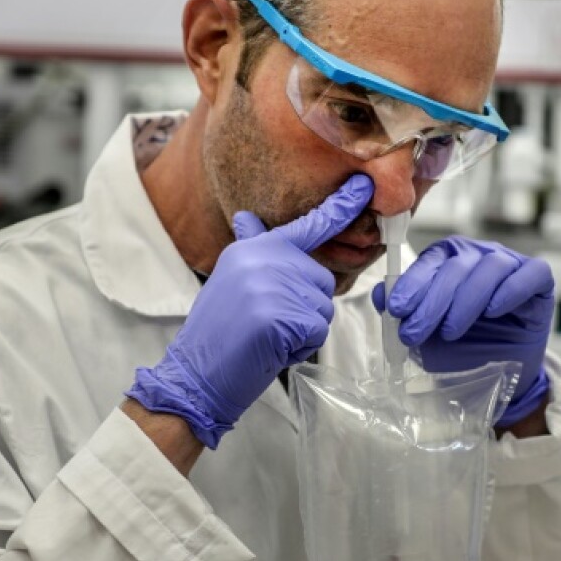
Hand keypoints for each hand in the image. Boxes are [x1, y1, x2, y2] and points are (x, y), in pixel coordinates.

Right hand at [127, 173, 373, 447]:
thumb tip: (247, 218)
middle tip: (269, 323)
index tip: (364, 186)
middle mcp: (263, 259)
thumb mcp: (231, 281)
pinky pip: (318, 331)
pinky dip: (302, 348)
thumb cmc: (218, 335)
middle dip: (306, 308)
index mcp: (253, 249)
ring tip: (268, 337)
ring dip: (304, 330)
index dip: (340, 207)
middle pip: (321, 279)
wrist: (196, 373)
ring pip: (323, 307)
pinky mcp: (280, 316)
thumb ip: (253, 253)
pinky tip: (272, 349)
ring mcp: (271, 286)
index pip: (305, 226)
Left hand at [373, 236, 553, 426]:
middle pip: (458, 265)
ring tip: (450, 331)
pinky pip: (531, 274)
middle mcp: (480, 256)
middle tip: (416, 332)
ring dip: (466, 299)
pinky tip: (493, 310)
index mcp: (451, 261)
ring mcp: (512, 265)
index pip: (431, 261)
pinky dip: (511, 289)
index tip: (397, 309)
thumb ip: (405, 313)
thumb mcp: (427, 336)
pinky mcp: (540, 282)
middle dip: (432, 300)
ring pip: (491, 267)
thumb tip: (380, 294)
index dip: (412, 283)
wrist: (503, 376)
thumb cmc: (464, 347)